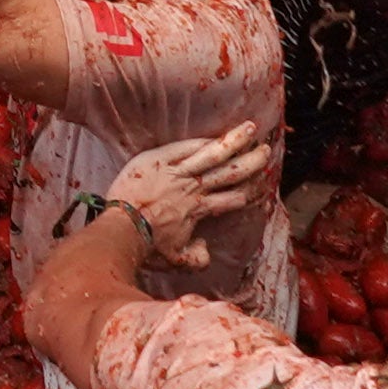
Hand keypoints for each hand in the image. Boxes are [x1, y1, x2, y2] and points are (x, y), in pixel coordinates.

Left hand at [106, 122, 268, 269]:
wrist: (121, 230)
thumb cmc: (146, 247)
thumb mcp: (175, 259)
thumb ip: (195, 258)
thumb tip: (207, 252)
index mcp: (198, 210)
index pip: (233, 199)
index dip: (250, 192)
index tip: (262, 184)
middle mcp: (194, 189)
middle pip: (230, 173)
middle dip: (251, 162)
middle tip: (266, 152)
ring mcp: (177, 172)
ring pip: (213, 155)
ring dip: (234, 142)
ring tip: (250, 128)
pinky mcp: (159, 159)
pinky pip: (185, 148)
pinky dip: (203, 141)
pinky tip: (216, 133)